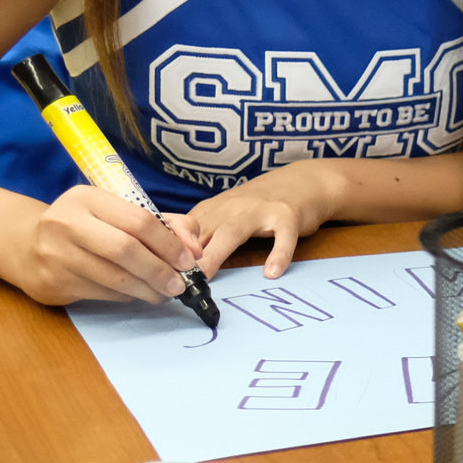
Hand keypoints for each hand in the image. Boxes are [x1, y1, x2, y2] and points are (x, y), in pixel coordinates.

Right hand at [16, 184, 199, 305]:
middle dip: (160, 271)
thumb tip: (195, 249)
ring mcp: (55, 253)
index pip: (139, 221)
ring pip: (115, 278)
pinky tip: (137, 294)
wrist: (25, 244)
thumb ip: (164, 223)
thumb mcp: (118, 212)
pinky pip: (102, 293)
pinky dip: (127, 296)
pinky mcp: (52, 281)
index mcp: (88, 198)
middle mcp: (66, 222)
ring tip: (164, 293)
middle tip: (180, 285)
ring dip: (148, 290)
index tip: (189, 262)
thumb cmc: (85, 227)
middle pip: (126, 250)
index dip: (170, 244)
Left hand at [184, 161, 338, 278]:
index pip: (185, 228)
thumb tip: (175, 261)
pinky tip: (272, 272)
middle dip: (185, 254)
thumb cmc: (260, 204)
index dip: (169, 247)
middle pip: (204, 231)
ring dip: (217, 253)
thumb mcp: (228, 212)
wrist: (303, 182)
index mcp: (215, 208)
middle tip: (172, 280)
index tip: (158, 269)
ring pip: (234, 232)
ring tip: (206, 278)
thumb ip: (205, 232)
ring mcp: (262, 210)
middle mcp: (234, 207)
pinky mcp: (289, 216)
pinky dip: (278, 254)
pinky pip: (283, 236)